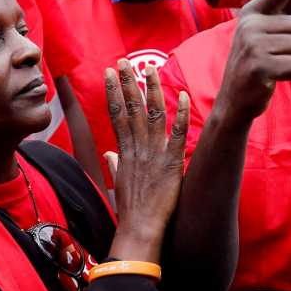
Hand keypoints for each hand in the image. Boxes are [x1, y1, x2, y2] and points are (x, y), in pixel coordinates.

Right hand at [103, 61, 189, 262]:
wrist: (139, 230)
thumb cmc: (130, 210)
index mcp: (124, 152)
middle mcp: (136, 148)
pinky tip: (181, 96)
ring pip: (152, 115)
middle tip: (123, 61)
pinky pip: (177, 134)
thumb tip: (109, 155)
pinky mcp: (171, 163)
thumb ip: (115, 165)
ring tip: (149, 68)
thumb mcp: (118, 184)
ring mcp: (154, 154)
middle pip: (131, 109)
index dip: (113, 92)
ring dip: (151, 90)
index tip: (109, 73)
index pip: (116, 114)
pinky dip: (180, 114)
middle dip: (126, 82)